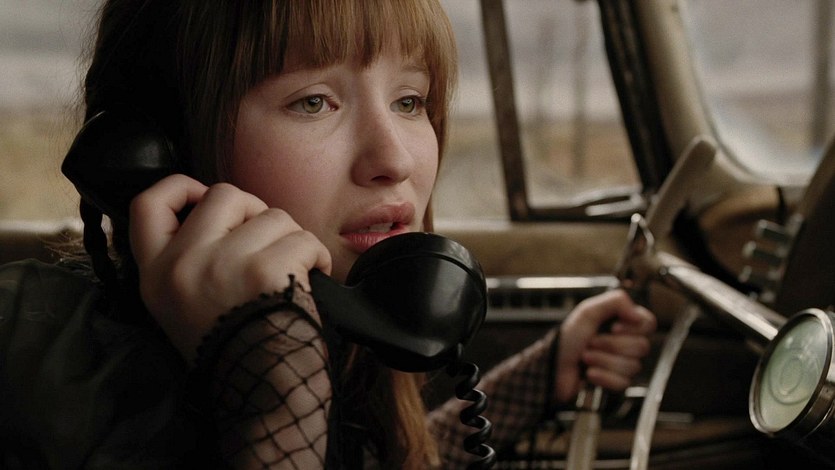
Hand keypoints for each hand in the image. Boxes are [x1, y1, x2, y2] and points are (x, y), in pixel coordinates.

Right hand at [129, 174, 331, 362]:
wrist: (264, 394)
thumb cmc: (236, 350)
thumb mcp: (183, 307)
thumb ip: (188, 259)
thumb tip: (216, 207)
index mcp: (155, 274)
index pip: (146, 204)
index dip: (179, 187)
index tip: (202, 196)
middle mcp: (183, 264)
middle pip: (223, 194)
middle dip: (255, 211)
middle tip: (266, 243)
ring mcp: (223, 263)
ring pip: (271, 214)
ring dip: (291, 238)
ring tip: (290, 272)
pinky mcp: (265, 269)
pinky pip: (303, 238)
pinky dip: (315, 255)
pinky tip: (311, 278)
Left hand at [555, 289, 655, 402]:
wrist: (553, 366)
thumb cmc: (567, 338)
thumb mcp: (587, 312)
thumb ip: (615, 302)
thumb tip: (637, 313)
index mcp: (622, 323)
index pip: (648, 323)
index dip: (634, 327)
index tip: (614, 327)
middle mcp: (626, 342)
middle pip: (642, 347)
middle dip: (611, 345)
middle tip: (591, 342)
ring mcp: (622, 363)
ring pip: (632, 366)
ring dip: (603, 360)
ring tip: (586, 357)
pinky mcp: (616, 382)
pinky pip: (623, 383)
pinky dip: (602, 376)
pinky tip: (589, 372)